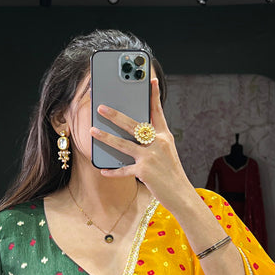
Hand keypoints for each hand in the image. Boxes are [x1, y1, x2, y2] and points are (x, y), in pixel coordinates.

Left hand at [90, 78, 192, 209]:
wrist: (181, 194)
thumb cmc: (171, 173)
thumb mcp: (167, 152)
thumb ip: (154, 141)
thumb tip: (136, 133)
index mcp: (165, 136)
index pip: (158, 112)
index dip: (154, 96)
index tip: (151, 80)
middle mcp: (158, 143)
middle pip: (133, 125)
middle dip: (115, 115)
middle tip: (101, 107)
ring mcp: (150, 157)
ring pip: (124, 144)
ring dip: (106, 137)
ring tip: (93, 130)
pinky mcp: (144, 171)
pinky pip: (124, 170)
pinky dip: (113, 171)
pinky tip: (103, 170)